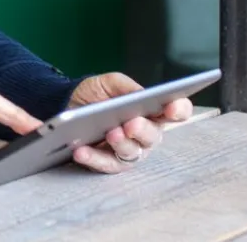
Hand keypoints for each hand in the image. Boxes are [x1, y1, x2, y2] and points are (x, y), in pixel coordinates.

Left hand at [65, 72, 191, 173]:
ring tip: (109, 134)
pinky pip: (105, 164)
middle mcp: (146, 134)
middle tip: (131, 123)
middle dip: (142, 129)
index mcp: (152, 112)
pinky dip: (93, 158)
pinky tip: (81, 150)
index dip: (178, 110)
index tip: (172, 107)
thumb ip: (127, 87)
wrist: (68, 103)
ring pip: (132, 152)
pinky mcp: (110, 162)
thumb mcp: (109, 83)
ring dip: (121, 143)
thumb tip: (142, 94)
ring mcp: (129, 150)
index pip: (176, 112)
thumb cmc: (97, 94)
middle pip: (153, 136)